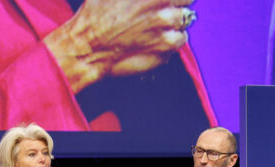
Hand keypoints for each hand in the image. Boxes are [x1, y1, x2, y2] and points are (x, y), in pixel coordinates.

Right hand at [44, 0, 193, 91]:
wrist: (87, 47)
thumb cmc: (96, 14)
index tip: (168, 1)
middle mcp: (163, 14)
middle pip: (187, 6)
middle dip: (177, 7)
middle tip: (161, 12)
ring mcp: (165, 35)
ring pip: (184, 26)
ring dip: (174, 26)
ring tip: (156, 28)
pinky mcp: (163, 54)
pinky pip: (177, 45)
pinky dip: (169, 43)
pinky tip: (154, 41)